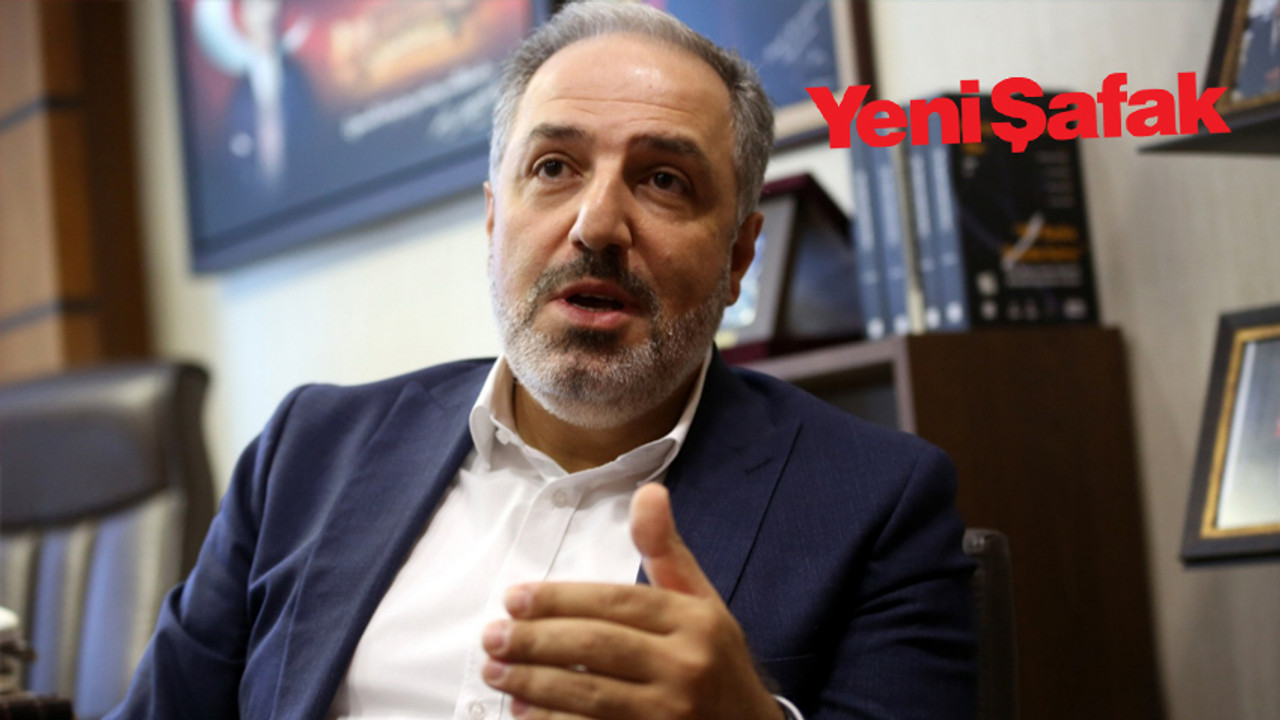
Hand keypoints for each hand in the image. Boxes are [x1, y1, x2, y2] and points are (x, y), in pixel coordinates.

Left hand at [481, 483, 781, 719]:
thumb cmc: (716, 660)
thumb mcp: (702, 601)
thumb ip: (666, 550)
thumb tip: (649, 491)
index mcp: (695, 620)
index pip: (617, 602)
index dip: (561, 600)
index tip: (514, 599)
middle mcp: (686, 665)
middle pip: (598, 646)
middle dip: (537, 641)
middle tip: (492, 637)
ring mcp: (670, 712)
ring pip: (590, 694)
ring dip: (535, 684)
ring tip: (496, 673)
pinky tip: (523, 712)